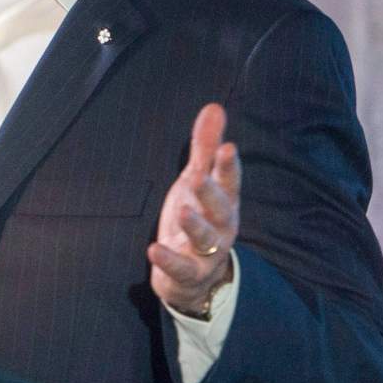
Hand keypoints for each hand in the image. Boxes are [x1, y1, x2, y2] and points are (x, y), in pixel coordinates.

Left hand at [148, 102, 240, 315]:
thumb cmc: (197, 216)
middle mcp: (220, 227)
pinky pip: (181, 268)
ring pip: (206, 239)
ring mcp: (206, 252)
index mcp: (224, 202)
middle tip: (198, 176)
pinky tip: (153, 249)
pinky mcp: (188, 272)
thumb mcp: (198, 179)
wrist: (193, 275)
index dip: (229, 166)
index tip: (227, 147)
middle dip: (212, 193)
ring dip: (196, 226)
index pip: (229, 182)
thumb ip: (205, 147)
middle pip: (221, 210)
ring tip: (183, 211)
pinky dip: (168, 260)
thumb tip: (215, 106)